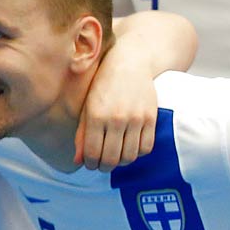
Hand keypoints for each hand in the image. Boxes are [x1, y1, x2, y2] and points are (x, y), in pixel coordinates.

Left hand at [75, 49, 159, 170]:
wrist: (131, 63)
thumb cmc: (103, 86)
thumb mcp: (87, 108)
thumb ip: (82, 135)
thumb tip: (78, 162)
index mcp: (96, 116)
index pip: (93, 153)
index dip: (90, 164)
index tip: (90, 163)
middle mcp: (117, 118)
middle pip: (112, 159)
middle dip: (105, 166)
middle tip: (102, 164)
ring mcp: (136, 118)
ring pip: (130, 156)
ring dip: (122, 162)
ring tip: (117, 156)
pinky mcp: (151, 118)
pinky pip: (146, 147)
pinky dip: (137, 153)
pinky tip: (130, 147)